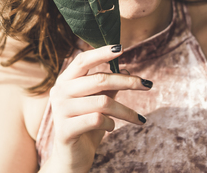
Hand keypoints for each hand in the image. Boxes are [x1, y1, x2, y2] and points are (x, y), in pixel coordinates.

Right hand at [48, 44, 151, 172]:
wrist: (71, 158)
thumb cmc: (86, 125)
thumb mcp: (98, 102)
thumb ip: (107, 86)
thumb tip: (124, 69)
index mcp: (65, 80)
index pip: (82, 60)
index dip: (102, 52)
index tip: (122, 48)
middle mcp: (59, 91)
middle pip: (99, 79)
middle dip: (127, 81)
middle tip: (147, 85)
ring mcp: (60, 111)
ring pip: (103, 102)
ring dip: (125, 110)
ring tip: (137, 118)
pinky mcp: (65, 130)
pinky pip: (97, 120)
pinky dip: (111, 124)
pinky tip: (112, 128)